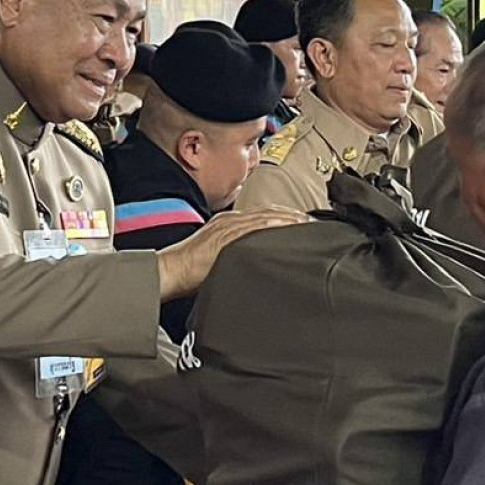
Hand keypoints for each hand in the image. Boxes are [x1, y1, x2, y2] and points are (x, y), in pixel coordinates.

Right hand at [156, 207, 306, 301]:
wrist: (171, 271)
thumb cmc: (190, 270)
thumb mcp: (218, 258)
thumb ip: (237, 255)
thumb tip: (255, 264)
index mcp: (227, 224)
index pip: (262, 216)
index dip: (284, 218)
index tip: (302, 223)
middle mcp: (229, 221)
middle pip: (267, 213)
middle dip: (292, 216)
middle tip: (312, 222)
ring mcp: (227, 227)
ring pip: (264, 217)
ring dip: (287, 220)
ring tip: (307, 224)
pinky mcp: (224, 237)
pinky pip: (252, 228)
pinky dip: (271, 225)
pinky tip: (286, 226)